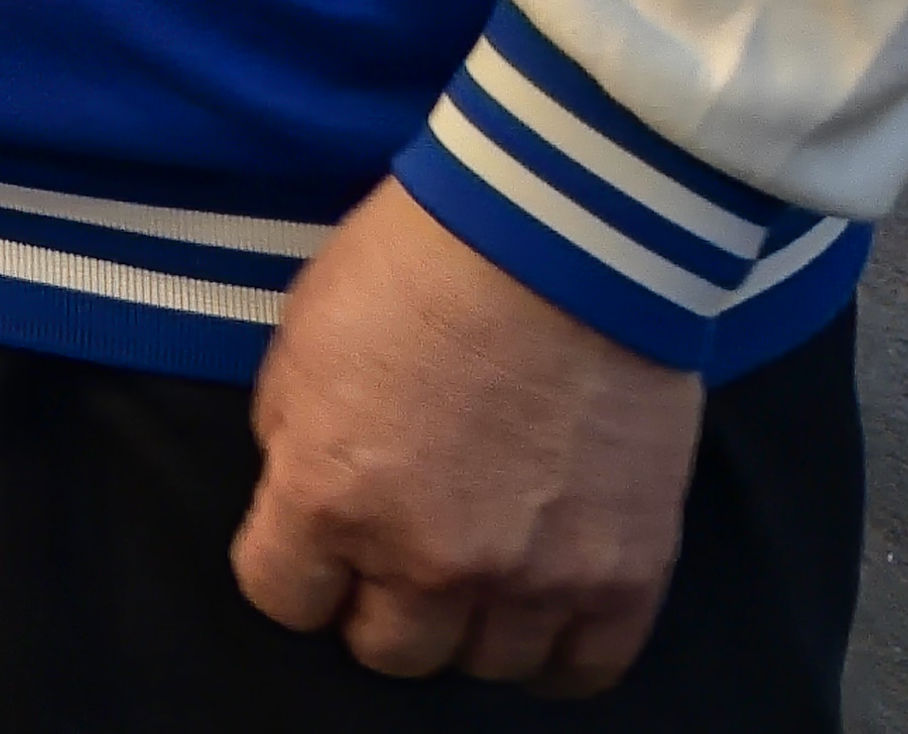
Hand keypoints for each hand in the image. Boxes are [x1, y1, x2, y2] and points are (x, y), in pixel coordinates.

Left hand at [235, 182, 702, 693]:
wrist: (559, 236)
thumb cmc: (416, 269)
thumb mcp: (302, 344)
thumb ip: (297, 445)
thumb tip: (307, 506)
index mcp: (328, 497)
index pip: (283, 599)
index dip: (296, 568)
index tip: (316, 542)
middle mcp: (427, 559)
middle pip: (385, 649)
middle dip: (380, 600)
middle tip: (402, 547)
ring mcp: (532, 577)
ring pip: (484, 666)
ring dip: (473, 622)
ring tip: (482, 563)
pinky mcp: (625, 574)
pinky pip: (585, 670)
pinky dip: (560, 649)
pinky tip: (546, 603)